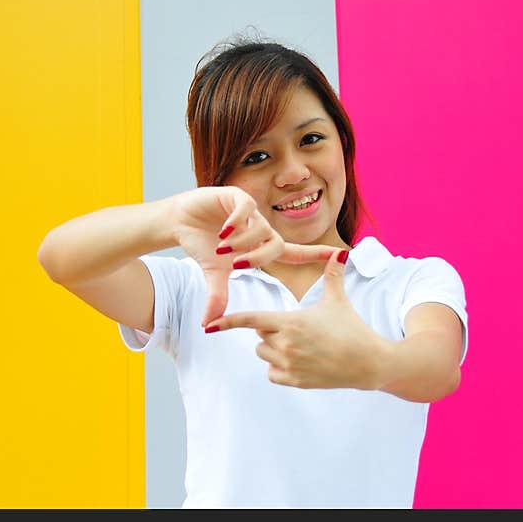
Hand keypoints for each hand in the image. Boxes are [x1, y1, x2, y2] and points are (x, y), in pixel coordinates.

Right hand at [170, 186, 341, 326]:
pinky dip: (236, 223)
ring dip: (242, 242)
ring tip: (222, 249)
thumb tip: (208, 324)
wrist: (180, 222)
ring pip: (260, 229)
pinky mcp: (236, 197)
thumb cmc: (202, 245)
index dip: (317, 255)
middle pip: (274, 244)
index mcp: (261, 245)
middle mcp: (260, 227)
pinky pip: (245, 210)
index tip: (342, 255)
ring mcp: (250, 212)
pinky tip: (224, 232)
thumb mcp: (213, 273)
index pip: (295, 252)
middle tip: (237, 265)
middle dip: (258, 257)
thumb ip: (218, 295)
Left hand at [204, 249, 383, 389]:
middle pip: (259, 335)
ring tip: (301, 345)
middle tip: (297, 329)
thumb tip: (340, 252)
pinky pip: (272, 373)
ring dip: (273, 349)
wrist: (369, 363)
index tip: (210, 325)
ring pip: (263, 354)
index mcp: (291, 322)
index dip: (228, 321)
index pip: (251, 319)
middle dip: (271, 330)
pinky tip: (299, 362)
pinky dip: (279, 368)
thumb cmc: (353, 329)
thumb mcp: (338, 301)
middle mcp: (286, 344)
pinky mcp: (295, 381)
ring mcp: (289, 365)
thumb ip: (332, 276)